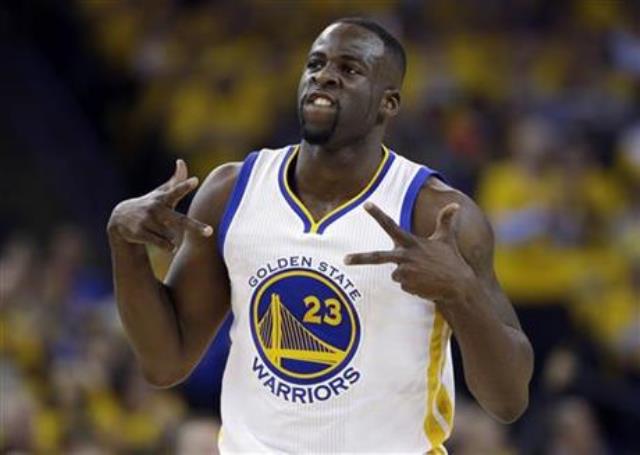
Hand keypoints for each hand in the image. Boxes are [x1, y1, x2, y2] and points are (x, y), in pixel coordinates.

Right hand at [107, 159, 212, 251]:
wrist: (119, 219)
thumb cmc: (149, 205)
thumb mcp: (160, 193)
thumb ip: (175, 180)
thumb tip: (181, 161)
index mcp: (163, 199)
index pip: (176, 191)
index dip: (185, 186)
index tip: (195, 180)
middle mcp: (156, 209)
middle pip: (180, 221)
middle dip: (195, 226)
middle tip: (210, 232)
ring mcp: (148, 221)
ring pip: (172, 236)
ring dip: (173, 238)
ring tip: (163, 232)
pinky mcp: (140, 233)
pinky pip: (162, 244)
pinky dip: (168, 247)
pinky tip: (170, 246)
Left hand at [344, 202, 473, 302]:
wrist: (458, 286)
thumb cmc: (451, 261)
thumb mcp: (447, 239)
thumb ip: (446, 221)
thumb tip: (456, 205)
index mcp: (411, 242)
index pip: (391, 225)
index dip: (378, 214)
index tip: (366, 204)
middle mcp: (405, 256)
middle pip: (377, 257)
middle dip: (359, 258)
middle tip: (344, 259)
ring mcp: (405, 272)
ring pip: (395, 274)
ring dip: (407, 275)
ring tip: (424, 275)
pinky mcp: (407, 285)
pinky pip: (403, 285)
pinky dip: (412, 286)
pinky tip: (424, 284)